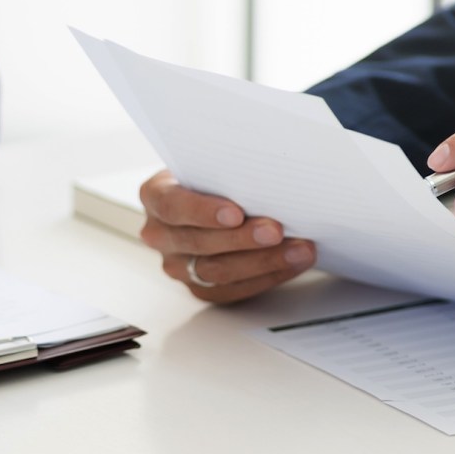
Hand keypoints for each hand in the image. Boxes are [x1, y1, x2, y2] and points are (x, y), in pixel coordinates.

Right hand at [138, 170, 315, 301]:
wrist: (210, 199)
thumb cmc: (212, 177)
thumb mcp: (211, 164)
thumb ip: (227, 169)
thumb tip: (269, 172)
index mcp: (156, 196)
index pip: (173, 206)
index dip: (204, 211)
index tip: (236, 212)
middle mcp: (160, 234)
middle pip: (199, 242)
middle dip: (243, 238)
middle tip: (276, 230)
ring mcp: (178, 265)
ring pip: (218, 271)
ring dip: (264, 261)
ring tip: (298, 250)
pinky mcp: (200, 288)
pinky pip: (234, 290)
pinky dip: (268, 276)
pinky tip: (292, 263)